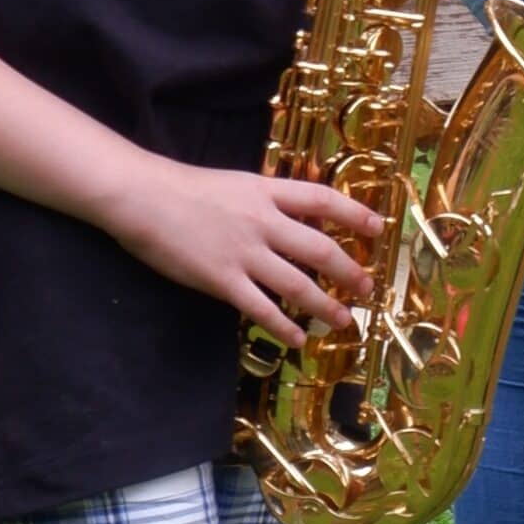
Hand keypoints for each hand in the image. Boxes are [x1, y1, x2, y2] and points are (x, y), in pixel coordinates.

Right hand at [111, 157, 384, 348]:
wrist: (144, 198)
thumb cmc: (187, 189)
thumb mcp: (238, 184)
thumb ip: (268, 201)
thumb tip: (299, 217)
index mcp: (267, 191)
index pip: (322, 199)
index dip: (354, 213)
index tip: (379, 228)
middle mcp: (262, 221)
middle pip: (319, 247)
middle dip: (348, 270)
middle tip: (368, 288)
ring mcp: (243, 252)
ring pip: (296, 283)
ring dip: (324, 304)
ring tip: (343, 320)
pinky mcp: (221, 279)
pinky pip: (260, 308)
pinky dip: (282, 326)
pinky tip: (297, 339)